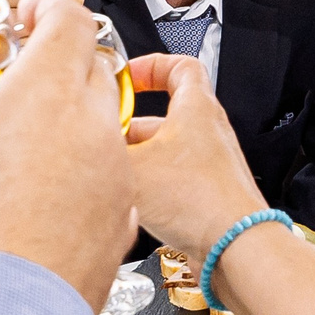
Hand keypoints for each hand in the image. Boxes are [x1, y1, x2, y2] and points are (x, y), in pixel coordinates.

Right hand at [0, 0, 134, 307]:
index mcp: (47, 94)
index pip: (71, 19)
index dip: (46, 6)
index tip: (23, 14)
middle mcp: (94, 131)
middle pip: (92, 70)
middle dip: (57, 63)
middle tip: (16, 76)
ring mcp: (114, 186)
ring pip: (102, 133)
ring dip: (68, 127)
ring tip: (20, 147)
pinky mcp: (118, 235)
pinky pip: (105, 189)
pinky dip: (77, 183)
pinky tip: (33, 206)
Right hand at [123, 51, 267, 261]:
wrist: (235, 248)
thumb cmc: (201, 202)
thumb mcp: (133, 167)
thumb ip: (103, 151)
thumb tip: (78, 142)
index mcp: (197, 109)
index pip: (180, 65)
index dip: (149, 66)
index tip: (126, 77)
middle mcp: (208, 133)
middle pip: (163, 115)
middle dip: (129, 125)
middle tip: (107, 135)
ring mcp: (210, 166)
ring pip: (164, 151)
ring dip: (137, 159)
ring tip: (113, 173)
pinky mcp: (208, 196)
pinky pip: (172, 180)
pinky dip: (149, 186)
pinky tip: (129, 203)